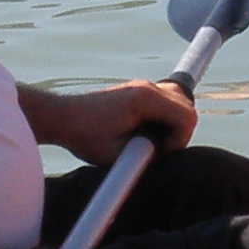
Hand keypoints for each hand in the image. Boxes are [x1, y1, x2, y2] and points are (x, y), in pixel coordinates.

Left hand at [45, 80, 198, 161]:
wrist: (62, 117)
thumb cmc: (84, 135)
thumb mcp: (114, 155)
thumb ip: (144, 158)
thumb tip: (164, 161)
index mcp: (146, 99)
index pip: (187, 116)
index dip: (181, 140)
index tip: (161, 155)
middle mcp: (148, 87)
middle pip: (186, 107)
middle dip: (179, 133)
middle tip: (157, 151)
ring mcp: (144, 87)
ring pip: (179, 102)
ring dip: (172, 125)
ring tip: (151, 143)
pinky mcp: (138, 92)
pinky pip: (166, 102)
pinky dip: (163, 119)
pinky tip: (145, 134)